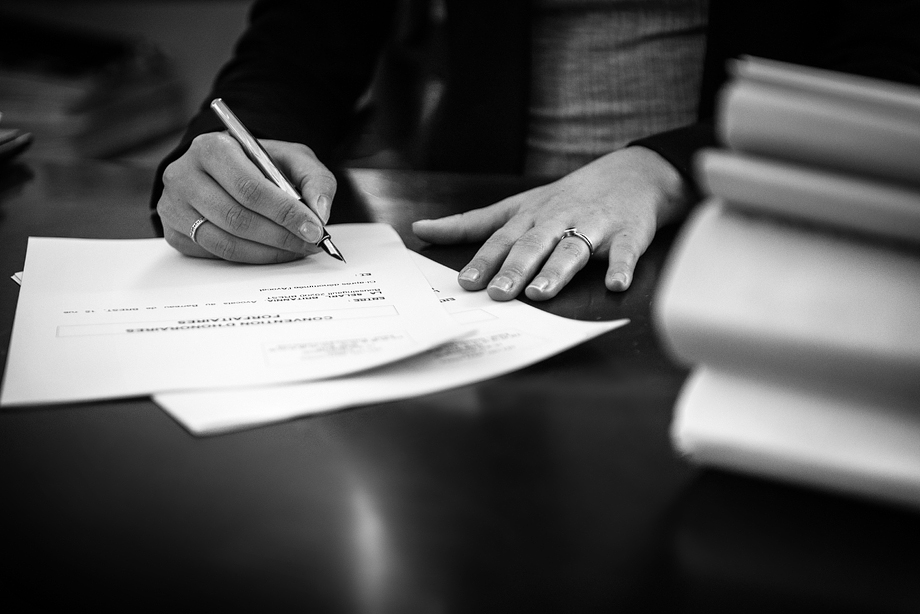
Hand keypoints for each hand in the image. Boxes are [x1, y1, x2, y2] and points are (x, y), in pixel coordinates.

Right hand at [157, 132, 336, 262]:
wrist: (227, 169)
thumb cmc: (260, 164)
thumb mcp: (293, 159)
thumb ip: (314, 180)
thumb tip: (319, 213)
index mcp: (212, 148)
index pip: (250, 189)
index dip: (285, 213)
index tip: (314, 229)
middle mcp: (183, 175)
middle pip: (237, 218)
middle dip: (281, 237)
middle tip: (310, 244)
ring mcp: (173, 206)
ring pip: (225, 243)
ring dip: (267, 252)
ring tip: (295, 250)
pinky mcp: (174, 233)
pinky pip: (215, 255)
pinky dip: (249, 258)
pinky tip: (271, 252)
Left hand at [412, 146, 692, 300]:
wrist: (633, 174)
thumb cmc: (566, 198)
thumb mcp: (517, 206)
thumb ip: (472, 223)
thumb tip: (420, 228)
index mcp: (531, 216)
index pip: (503, 239)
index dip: (484, 260)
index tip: (467, 282)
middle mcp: (558, 219)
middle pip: (534, 245)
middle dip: (515, 268)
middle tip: (499, 293)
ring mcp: (594, 225)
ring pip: (573, 248)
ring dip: (556, 270)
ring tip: (540, 292)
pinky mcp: (629, 233)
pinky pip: (625, 252)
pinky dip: (621, 268)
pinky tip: (615, 285)